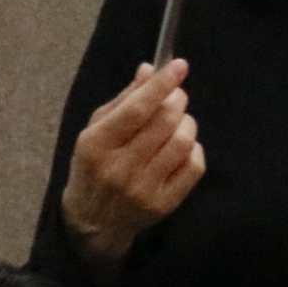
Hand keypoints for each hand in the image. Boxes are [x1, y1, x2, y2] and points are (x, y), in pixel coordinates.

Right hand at [60, 60, 205, 275]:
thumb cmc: (93, 167)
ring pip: (182, 142)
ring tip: (179, 121)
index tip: (179, 65)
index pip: (136, 109)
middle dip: (177, 100)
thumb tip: (150, 70)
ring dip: (187, 123)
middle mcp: (118, 168)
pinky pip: (193, 167)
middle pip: (163, 122)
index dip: (161, 84)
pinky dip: (193, 149)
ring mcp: (142, 189)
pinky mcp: (163, 205)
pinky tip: (182, 147)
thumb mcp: (96, 130)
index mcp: (96, 145)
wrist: (93, 221)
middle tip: (176, 96)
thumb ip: (124, 100)